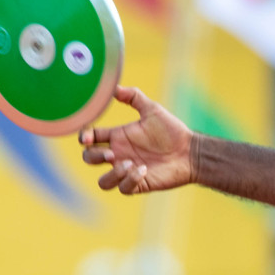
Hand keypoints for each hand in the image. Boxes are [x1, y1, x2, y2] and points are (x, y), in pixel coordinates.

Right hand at [79, 85, 193, 194]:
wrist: (190, 151)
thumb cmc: (172, 131)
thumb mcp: (151, 110)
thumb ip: (133, 97)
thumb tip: (114, 86)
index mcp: (118, 137)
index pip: (90, 138)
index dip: (84, 137)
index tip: (89, 137)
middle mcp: (119, 154)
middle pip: (89, 159)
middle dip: (93, 156)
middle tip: (111, 153)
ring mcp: (128, 171)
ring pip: (103, 181)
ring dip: (111, 174)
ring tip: (128, 164)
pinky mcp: (139, 184)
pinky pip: (123, 188)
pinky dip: (129, 180)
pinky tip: (143, 170)